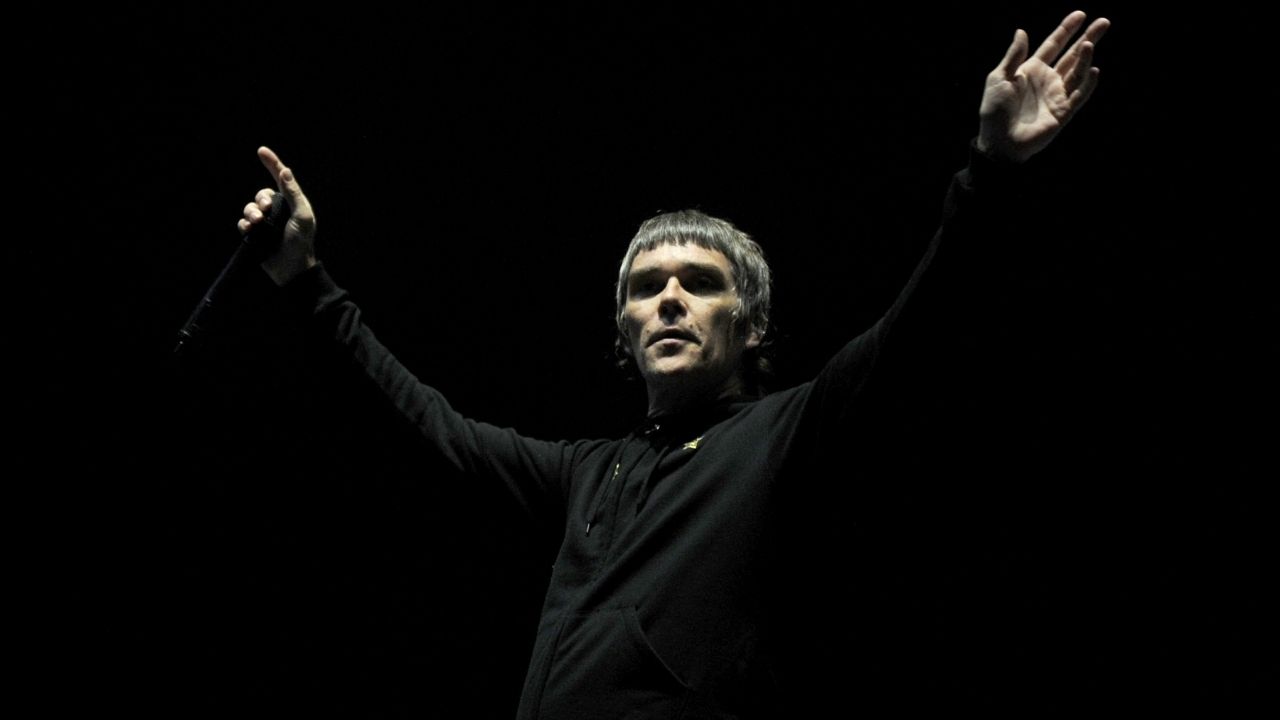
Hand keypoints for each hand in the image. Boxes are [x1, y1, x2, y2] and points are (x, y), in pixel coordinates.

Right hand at [239, 146, 317, 285]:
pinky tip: (250, 231)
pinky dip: (245, 225)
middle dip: (260, 199)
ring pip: (250, 208)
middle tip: (266, 209)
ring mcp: (265, 223)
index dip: (272, 163)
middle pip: (261, 194)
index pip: (280, 179)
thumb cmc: (302, 242)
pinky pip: (243, 223)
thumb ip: (293, 194)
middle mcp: (277, 210)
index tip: (261, 150)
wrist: (291, 268)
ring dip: (251, 212)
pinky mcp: (255, 235)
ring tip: (258, 223)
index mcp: (290, 203)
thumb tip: (285, 170)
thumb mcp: (302, 216)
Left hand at [977, 10, 1109, 162]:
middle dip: (1088, 38)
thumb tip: (1021, 31)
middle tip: (1104, 22)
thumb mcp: (998, 79)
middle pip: (1072, 55)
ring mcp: (1057, 95)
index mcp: (1032, 69)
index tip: (1081, 14)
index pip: (1053, 45)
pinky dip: (1087, 84)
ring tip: (1089, 44)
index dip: (1066, 30)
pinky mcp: (1063, 112)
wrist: (998, 142)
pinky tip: (1093, 70)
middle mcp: (1048, 80)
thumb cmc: (994, 111)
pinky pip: (1079, 96)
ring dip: (1085, 58)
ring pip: (1077, 72)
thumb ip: (1013, 56)